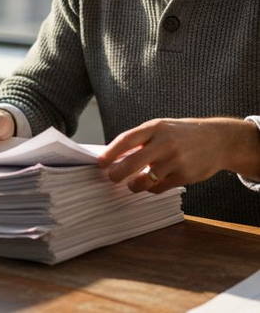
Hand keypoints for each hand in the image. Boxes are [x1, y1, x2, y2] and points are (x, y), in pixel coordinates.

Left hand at [97, 117, 259, 193]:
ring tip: (130, 185)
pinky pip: (161, 187)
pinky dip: (152, 188)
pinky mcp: (185, 176)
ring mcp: (176, 160)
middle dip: (118, 173)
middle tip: (111, 177)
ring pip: (147, 179)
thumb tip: (116, 156)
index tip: (99, 162)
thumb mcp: (161, 128)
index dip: (111, 152)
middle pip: (134, 162)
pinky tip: (149, 185)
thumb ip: (141, 140)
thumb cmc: (181, 134)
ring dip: (134, 185)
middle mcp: (164, 143)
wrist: (217, 140)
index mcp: (155, 128)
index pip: (127, 139)